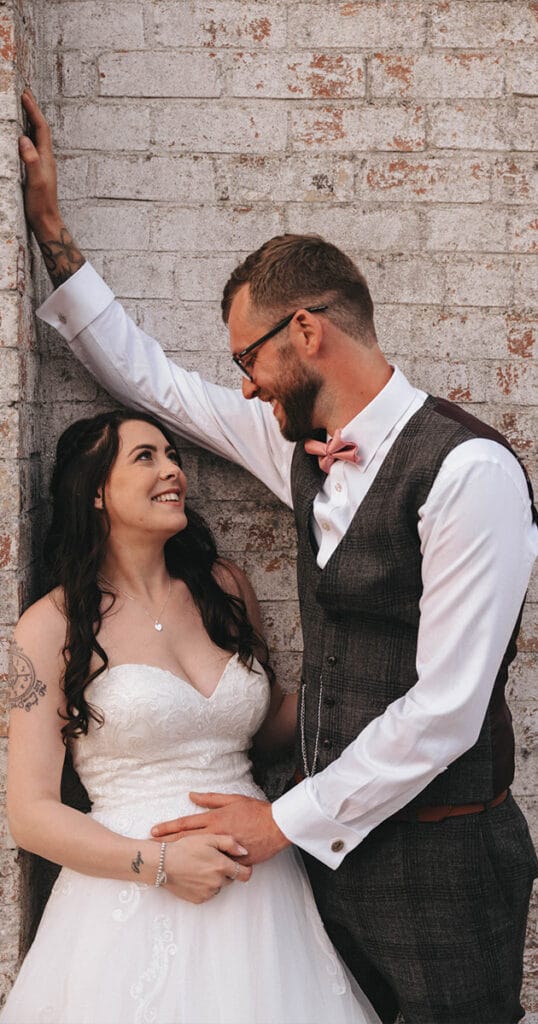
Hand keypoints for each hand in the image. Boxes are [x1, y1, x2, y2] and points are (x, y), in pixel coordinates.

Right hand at [19, 89, 83, 285]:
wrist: (46, 222)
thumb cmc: (41, 204)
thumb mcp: (35, 182)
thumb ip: (31, 161)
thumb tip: (24, 140)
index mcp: (46, 158)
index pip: (40, 128)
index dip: (33, 110)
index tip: (25, 94)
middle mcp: (46, 158)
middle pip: (40, 128)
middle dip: (33, 110)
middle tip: (25, 93)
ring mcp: (42, 165)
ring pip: (37, 137)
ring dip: (30, 121)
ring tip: (23, 108)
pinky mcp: (37, 172)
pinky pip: (32, 147)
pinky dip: (26, 135)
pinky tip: (20, 136)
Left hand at [151, 793, 290, 865]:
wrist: (276, 826)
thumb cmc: (255, 811)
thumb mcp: (232, 799)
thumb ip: (211, 799)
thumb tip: (191, 795)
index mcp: (215, 819)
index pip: (186, 824)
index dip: (168, 828)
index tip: (153, 831)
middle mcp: (216, 835)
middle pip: (186, 840)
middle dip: (166, 844)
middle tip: (150, 848)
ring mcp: (224, 850)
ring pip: (198, 856)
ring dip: (181, 859)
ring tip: (165, 864)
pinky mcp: (233, 862)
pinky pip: (216, 868)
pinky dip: (204, 871)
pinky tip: (192, 877)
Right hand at [164, 833, 251, 903]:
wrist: (163, 864)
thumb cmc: (185, 848)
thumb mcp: (208, 838)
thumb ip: (230, 843)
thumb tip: (245, 851)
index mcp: (222, 866)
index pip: (245, 874)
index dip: (245, 869)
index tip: (240, 864)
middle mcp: (217, 882)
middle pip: (231, 879)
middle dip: (225, 871)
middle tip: (212, 861)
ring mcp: (208, 893)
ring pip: (219, 886)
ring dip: (215, 879)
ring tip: (200, 867)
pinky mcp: (199, 899)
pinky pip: (208, 893)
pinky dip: (205, 886)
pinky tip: (194, 875)